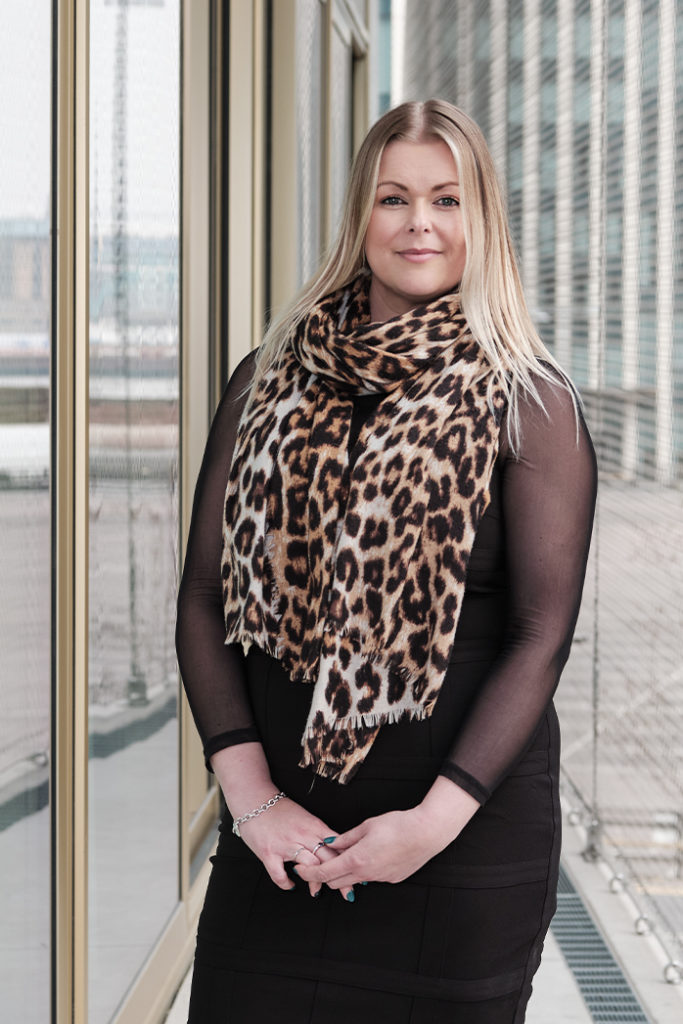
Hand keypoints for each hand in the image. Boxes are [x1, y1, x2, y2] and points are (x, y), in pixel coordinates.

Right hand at [238, 796, 353, 901]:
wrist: (254, 799)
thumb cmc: (280, 810)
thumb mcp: (305, 817)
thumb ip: (319, 833)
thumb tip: (335, 850)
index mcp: (314, 826)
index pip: (337, 846)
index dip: (349, 862)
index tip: (359, 874)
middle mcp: (302, 835)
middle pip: (327, 859)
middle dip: (340, 878)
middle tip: (348, 893)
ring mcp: (285, 845)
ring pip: (309, 867)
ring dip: (315, 881)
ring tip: (316, 890)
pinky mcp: (268, 853)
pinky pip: (279, 874)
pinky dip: (286, 883)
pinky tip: (290, 884)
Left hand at [294, 779, 479, 891]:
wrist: (426, 833)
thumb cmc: (398, 824)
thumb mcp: (367, 826)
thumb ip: (346, 838)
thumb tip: (330, 843)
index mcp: (356, 859)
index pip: (325, 873)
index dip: (309, 872)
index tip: (300, 869)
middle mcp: (366, 874)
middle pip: (335, 882)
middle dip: (324, 874)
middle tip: (320, 861)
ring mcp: (380, 879)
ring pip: (354, 880)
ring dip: (345, 872)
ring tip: (347, 855)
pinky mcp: (393, 879)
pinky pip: (371, 877)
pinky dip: (364, 870)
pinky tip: (371, 855)